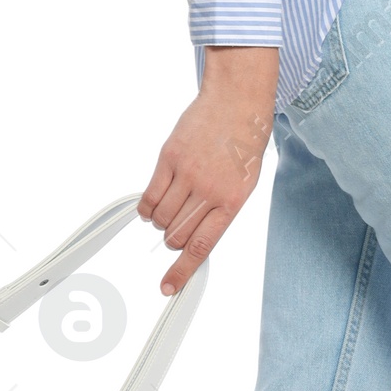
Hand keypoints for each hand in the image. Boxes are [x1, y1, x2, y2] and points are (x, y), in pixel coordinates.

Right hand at [139, 46, 278, 292]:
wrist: (236, 104)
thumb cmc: (244, 144)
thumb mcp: (244, 185)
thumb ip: (220, 212)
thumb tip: (196, 237)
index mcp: (232, 201)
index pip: (202, 246)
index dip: (182, 270)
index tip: (168, 286)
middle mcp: (209, 190)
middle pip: (177, 235)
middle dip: (174, 240)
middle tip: (177, 230)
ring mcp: (187, 174)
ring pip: (161, 218)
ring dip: (160, 223)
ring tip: (170, 211)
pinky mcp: (169, 158)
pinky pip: (149, 196)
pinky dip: (147, 208)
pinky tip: (152, 206)